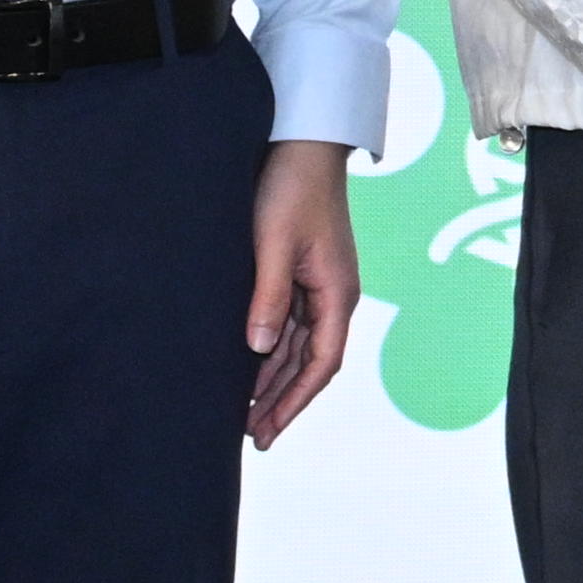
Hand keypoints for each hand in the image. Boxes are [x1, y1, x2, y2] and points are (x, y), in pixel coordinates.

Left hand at [244, 145, 362, 447]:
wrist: (302, 145)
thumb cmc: (291, 188)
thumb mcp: (274, 244)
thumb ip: (267, 297)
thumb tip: (257, 349)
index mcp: (337, 293)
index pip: (321, 363)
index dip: (295, 401)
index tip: (268, 431)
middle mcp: (332, 296)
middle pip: (309, 363)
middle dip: (282, 401)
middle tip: (252, 437)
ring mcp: (317, 286)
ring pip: (295, 348)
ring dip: (272, 381)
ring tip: (244, 414)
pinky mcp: (299, 275)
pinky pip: (286, 325)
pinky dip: (268, 353)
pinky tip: (247, 370)